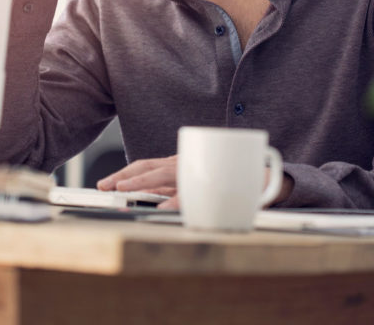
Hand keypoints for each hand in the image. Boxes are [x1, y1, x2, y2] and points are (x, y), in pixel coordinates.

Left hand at [98, 156, 294, 211]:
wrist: (268, 179)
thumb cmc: (227, 183)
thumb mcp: (197, 186)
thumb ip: (177, 193)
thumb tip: (152, 206)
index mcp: (180, 164)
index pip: (147, 165)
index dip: (126, 173)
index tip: (106, 183)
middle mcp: (187, 164)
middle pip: (150, 168)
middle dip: (125, 177)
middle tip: (105, 187)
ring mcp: (200, 172)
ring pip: (166, 176)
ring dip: (143, 184)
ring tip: (123, 191)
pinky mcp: (215, 183)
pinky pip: (192, 192)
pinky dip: (176, 201)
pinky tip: (163, 209)